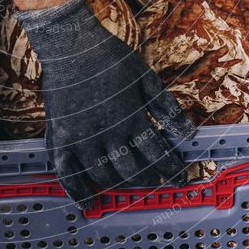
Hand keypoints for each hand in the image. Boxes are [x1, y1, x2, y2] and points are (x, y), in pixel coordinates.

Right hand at [16, 0, 194, 208]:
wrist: (71, 44)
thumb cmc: (110, 57)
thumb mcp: (146, 77)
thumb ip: (167, 107)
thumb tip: (188, 133)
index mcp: (131, 118)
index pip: (156, 154)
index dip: (171, 169)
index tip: (180, 176)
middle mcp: (107, 134)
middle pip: (132, 170)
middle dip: (150, 180)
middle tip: (159, 183)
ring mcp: (81, 138)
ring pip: (104, 176)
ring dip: (121, 186)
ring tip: (131, 187)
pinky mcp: (60, 137)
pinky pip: (66, 173)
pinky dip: (77, 191)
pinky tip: (87, 203)